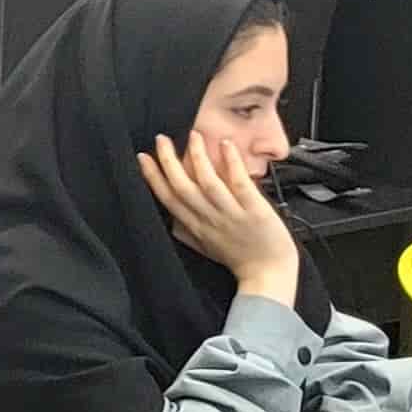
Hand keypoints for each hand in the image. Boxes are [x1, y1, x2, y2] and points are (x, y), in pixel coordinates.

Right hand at [139, 136, 300, 301]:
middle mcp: (209, 219)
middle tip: (161, 139)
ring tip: (192, 136)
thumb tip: (169, 221)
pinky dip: (231, 163)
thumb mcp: (206, 248)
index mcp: (196, 227)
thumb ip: (187, 232)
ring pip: (208, 183)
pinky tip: (225, 145)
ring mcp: (231, 214)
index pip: (168, 199)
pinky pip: (239, 184)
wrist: (268, 274)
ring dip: (198, 158)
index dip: (153, 177)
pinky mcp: (254, 210)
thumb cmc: (239, 259)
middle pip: (182, 188)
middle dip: (168, 162)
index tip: (143, 158)